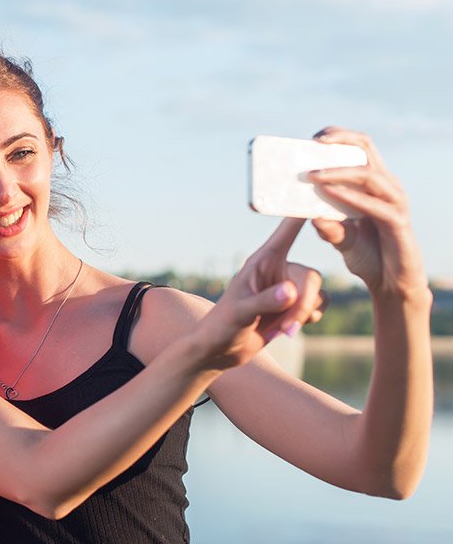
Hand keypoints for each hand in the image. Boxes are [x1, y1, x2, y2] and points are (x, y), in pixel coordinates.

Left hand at [194, 218, 323, 369]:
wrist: (219, 350)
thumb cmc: (221, 327)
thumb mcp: (240, 313)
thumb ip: (265, 301)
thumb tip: (291, 291)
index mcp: (262, 261)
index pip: (287, 231)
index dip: (304, 214)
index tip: (322, 193)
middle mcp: (278, 269)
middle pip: (312, 277)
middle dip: (304, 304)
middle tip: (288, 327)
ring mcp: (287, 287)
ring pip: (318, 294)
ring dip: (304, 315)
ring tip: (281, 330)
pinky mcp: (293, 305)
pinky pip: (319, 305)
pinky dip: (307, 319)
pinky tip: (287, 328)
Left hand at [307, 127, 427, 298]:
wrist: (391, 285)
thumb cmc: (368, 256)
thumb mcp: (340, 239)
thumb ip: (327, 225)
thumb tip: (308, 213)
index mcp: (374, 185)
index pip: (360, 149)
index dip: (339, 137)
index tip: (314, 137)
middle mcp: (387, 187)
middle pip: (367, 150)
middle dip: (340, 141)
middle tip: (313, 142)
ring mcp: (395, 203)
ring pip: (369, 175)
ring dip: (338, 172)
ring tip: (312, 174)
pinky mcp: (397, 223)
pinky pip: (374, 205)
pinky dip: (350, 198)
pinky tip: (329, 194)